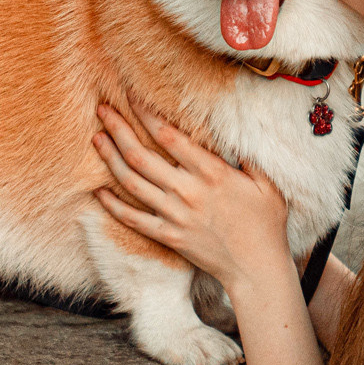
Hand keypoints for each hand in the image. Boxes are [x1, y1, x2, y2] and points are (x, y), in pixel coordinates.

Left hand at [92, 102, 291, 292]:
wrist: (256, 268)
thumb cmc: (266, 223)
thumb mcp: (267, 183)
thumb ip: (250, 156)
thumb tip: (236, 131)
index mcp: (211, 172)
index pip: (168, 135)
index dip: (146, 113)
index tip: (131, 96)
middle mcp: (187, 190)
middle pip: (140, 155)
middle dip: (118, 129)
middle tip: (102, 110)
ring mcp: (174, 215)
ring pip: (131, 182)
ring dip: (110, 158)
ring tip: (96, 139)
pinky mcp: (168, 236)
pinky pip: (132, 218)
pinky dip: (112, 205)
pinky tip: (98, 191)